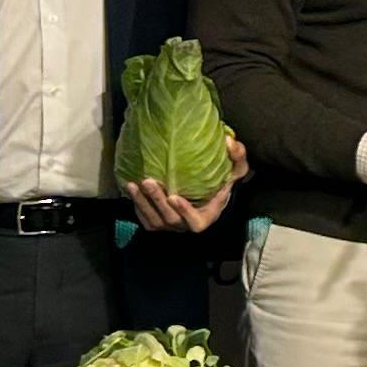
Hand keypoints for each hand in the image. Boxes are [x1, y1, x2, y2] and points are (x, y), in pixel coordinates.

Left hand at [121, 134, 247, 235]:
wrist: (207, 191)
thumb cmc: (222, 181)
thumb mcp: (236, 169)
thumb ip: (237, 157)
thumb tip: (229, 140)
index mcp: (207, 215)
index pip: (195, 222)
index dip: (184, 212)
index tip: (175, 196)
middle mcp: (186, 224)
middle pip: (169, 219)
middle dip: (157, 201)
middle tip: (147, 181)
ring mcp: (171, 225)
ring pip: (154, 220)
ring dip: (142, 203)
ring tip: (132, 184)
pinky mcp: (157, 221)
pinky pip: (144, 218)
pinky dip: (136, 205)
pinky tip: (130, 189)